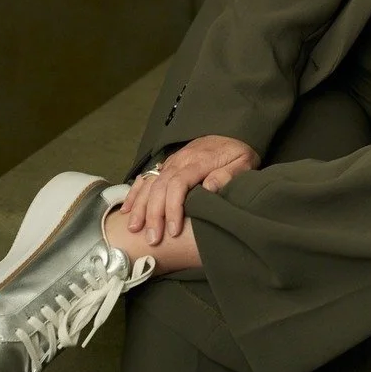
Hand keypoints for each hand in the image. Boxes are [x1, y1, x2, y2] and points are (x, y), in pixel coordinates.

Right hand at [120, 135, 259, 246]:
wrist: (232, 133)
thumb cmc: (238, 153)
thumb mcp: (243, 163)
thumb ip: (227, 175)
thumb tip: (208, 187)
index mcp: (199, 162)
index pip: (178, 184)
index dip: (173, 208)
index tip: (173, 230)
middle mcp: (180, 161)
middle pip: (159, 187)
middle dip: (153, 214)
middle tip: (152, 239)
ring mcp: (171, 161)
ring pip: (149, 183)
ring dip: (140, 206)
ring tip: (134, 228)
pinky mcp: (167, 164)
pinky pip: (146, 177)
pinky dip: (135, 192)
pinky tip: (127, 208)